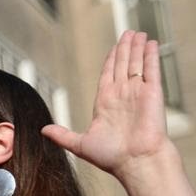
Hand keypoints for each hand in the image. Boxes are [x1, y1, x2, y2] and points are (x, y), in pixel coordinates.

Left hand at [42, 30, 171, 182]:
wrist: (136, 163)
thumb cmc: (111, 157)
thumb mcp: (80, 144)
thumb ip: (62, 135)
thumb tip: (43, 130)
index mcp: (105, 103)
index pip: (108, 75)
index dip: (111, 60)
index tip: (114, 48)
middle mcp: (122, 95)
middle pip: (122, 65)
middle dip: (125, 49)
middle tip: (128, 33)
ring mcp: (137, 93)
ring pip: (136, 64)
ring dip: (137, 48)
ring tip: (138, 33)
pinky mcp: (152, 93)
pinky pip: (151, 70)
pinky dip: (151, 56)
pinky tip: (151, 43)